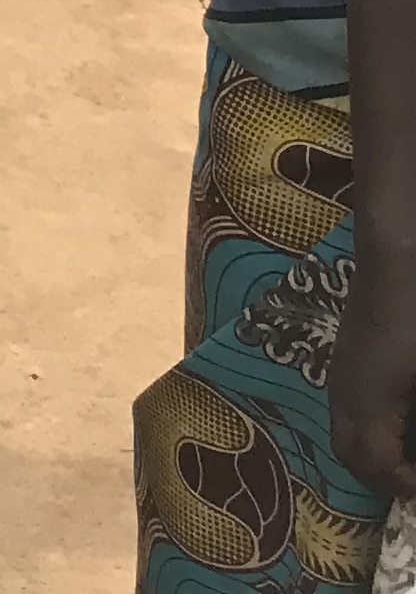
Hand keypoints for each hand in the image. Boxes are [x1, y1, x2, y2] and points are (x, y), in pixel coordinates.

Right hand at [335, 238, 415, 503]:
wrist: (396, 260)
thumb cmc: (415, 323)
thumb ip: (415, 421)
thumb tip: (413, 454)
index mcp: (369, 404)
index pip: (375, 466)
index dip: (404, 486)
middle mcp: (345, 394)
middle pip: (349, 454)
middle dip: (380, 476)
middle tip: (411, 480)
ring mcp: (340, 374)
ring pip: (343, 431)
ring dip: (371, 452)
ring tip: (406, 456)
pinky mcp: (344, 358)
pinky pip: (346, 408)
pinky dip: (367, 429)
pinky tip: (396, 419)